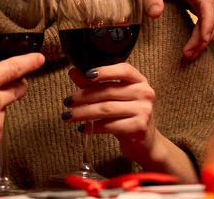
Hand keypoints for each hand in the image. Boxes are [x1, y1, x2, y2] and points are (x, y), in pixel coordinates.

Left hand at [63, 64, 197, 182]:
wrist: (146, 143)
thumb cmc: (127, 115)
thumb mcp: (113, 98)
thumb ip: (94, 84)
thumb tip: (74, 72)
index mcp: (139, 81)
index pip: (123, 70)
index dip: (104, 71)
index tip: (86, 75)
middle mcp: (144, 93)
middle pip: (108, 91)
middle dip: (83, 96)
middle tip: (67, 101)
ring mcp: (144, 111)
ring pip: (105, 109)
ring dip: (83, 113)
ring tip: (68, 116)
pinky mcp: (138, 128)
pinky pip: (109, 126)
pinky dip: (92, 128)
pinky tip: (82, 128)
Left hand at [132, 0, 213, 58]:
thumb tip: (156, 14)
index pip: (207, 2)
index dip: (208, 23)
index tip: (203, 39)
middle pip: (211, 14)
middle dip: (204, 36)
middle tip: (189, 53)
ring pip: (210, 19)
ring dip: (203, 38)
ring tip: (190, 54)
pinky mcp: (194, 1)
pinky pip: (203, 19)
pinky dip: (200, 33)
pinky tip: (193, 45)